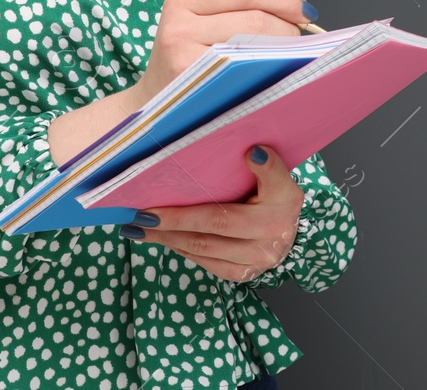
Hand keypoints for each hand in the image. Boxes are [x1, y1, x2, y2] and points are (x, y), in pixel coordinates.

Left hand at [119, 143, 304, 283]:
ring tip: (140, 228)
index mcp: (284, 200)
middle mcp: (273, 233)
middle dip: (174, 219)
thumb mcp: (278, 176)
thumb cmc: (273, 198)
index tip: (242, 158)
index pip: (268, 181)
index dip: (257, 170)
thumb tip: (252, 152)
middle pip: (216, 224)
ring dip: (169, 237)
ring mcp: (257, 259)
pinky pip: (207, 262)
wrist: (286, 233)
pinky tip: (163, 240)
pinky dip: (182, 249)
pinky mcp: (244, 274)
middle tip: (140, 214)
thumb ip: (268, 166)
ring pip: (204, 247)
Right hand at [129, 0, 315, 104]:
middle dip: (287, 26)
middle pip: (253, 19)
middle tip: (299, 38)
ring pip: (253, 45)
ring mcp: (183, 57)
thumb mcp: (208, 22)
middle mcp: (179, 26)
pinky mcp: (193, 85)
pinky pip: (244, 73)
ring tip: (289, 54)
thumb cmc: (187, 62)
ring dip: (282, 48)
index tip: (304, 9)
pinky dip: (267, 70)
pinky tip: (275, 72)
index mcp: (183, 2)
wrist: (154, 108)